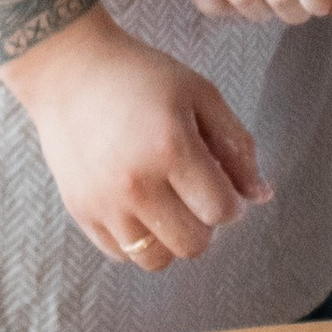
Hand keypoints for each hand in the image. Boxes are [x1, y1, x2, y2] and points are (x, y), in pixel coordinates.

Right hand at [3, 8, 271, 269]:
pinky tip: (138, 204)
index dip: (231, 200)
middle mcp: (136, 183)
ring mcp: (104, 203)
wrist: (69, 71)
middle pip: (193, 245)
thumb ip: (236, 145)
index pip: (222, 211)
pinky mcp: (80, 212)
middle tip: (193, 192)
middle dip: (204, 224)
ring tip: (167, 203)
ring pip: (156, 260)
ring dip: (171, 238)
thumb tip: (262, 196)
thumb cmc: (142, 77)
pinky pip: (122, 254)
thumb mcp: (200, 94)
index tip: (220, 180)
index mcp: (171, 148)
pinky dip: (138, 239)